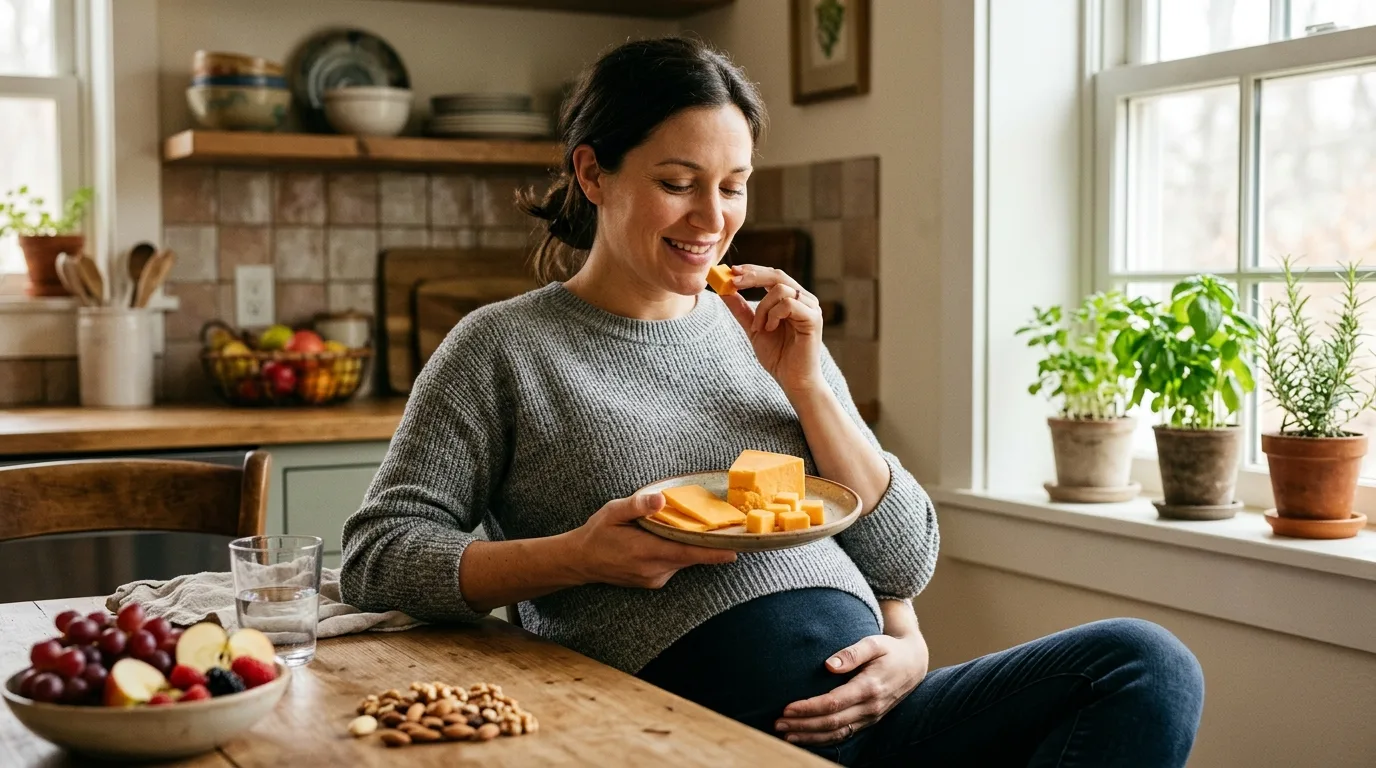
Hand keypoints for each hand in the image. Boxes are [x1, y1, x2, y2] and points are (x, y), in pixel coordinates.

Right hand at [567, 492, 736, 588]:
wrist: (581, 562)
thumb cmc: (597, 533)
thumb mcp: (612, 512)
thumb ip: (637, 505)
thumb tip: (661, 499)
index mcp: (645, 551)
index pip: (686, 553)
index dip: (712, 553)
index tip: (735, 552)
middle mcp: (653, 569)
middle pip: (690, 557)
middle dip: (707, 544)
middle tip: (727, 528)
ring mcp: (654, 578)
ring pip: (682, 561)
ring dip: (688, 547)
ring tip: (689, 528)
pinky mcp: (654, 582)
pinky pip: (674, 565)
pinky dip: (677, 553)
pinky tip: (667, 540)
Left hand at [720, 265, 825, 395]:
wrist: (792, 380)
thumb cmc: (778, 356)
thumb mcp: (753, 328)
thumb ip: (741, 310)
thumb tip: (724, 291)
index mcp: (791, 299)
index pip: (772, 275)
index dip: (752, 270)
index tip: (732, 271)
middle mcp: (804, 299)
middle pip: (777, 275)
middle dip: (753, 276)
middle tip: (733, 281)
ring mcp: (811, 307)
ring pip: (780, 289)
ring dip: (762, 307)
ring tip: (759, 327)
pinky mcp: (813, 318)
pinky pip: (788, 304)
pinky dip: (773, 315)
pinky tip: (770, 329)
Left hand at [775, 632, 929, 745]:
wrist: (914, 664)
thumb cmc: (890, 650)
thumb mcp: (874, 642)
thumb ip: (852, 652)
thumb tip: (828, 665)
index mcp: (869, 687)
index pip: (833, 703)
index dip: (808, 708)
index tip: (787, 708)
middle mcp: (870, 707)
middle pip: (831, 722)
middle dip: (803, 725)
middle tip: (778, 724)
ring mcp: (870, 717)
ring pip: (837, 733)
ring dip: (810, 736)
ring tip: (786, 734)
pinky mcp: (868, 721)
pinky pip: (844, 735)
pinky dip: (824, 740)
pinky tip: (806, 738)